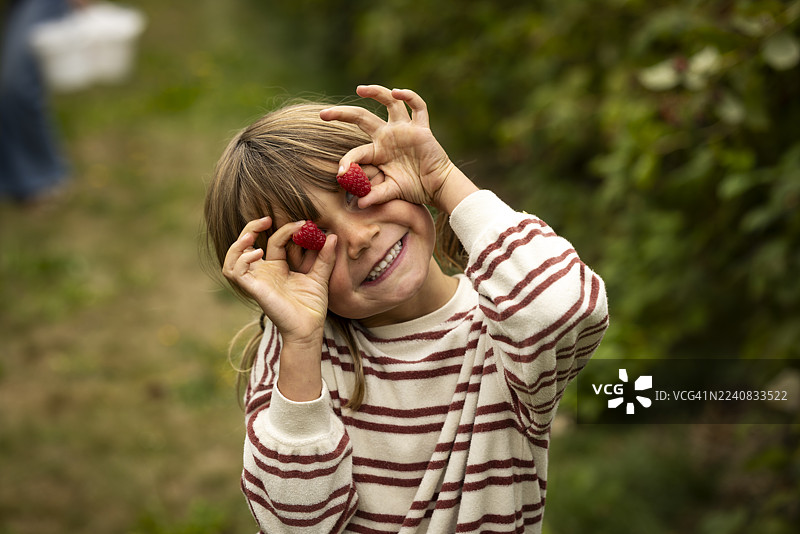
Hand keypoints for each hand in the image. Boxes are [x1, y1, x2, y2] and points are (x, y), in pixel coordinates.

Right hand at [222, 217, 336, 343]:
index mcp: (278, 268)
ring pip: (232, 258)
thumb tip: (332, 236)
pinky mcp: (253, 289)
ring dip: (238, 243)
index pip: (275, 241)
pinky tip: (258, 253)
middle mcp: (264, 272)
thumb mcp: (320, 276)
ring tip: (251, 235)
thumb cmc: (313, 307)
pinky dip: (242, 258)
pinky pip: (236, 271)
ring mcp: (257, 280)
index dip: (285, 229)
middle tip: (267, 219)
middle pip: (246, 244)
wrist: (309, 328)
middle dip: (252, 227)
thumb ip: (325, 257)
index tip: (303, 223)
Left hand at [320, 85, 459, 210]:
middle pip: (362, 117)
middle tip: (323, 114)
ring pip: (389, 103)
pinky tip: (397, 92)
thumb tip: (360, 204)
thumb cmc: (413, 189)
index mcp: (377, 152)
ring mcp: (403, 130)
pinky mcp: (421, 128)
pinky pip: (417, 107)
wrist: (437, 187)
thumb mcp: (392, 191)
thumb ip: (377, 195)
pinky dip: (409, 96)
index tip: (340, 172)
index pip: (356, 152)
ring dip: (376, 92)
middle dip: (342, 114)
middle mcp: (387, 137)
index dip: (347, 161)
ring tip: (360, 89)